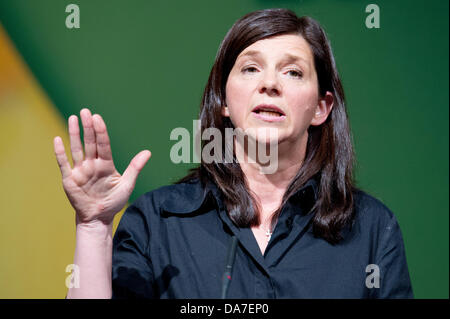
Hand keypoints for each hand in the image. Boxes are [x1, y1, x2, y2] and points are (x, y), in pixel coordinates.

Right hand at [53, 108, 150, 224]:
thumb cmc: (114, 201)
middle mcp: (92, 164)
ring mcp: (80, 171)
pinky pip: (63, 164)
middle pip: (89, 143)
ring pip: (76, 149)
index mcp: (106, 164)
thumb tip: (148, 152)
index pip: (103, 145)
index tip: (98, 118)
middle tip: (85, 111)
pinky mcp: (69, 179)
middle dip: (87, 127)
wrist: (99, 218)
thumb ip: (135, 167)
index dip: (101, 132)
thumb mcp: (127, 184)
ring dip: (74, 134)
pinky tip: (58, 139)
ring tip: (73, 118)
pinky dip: (60, 152)